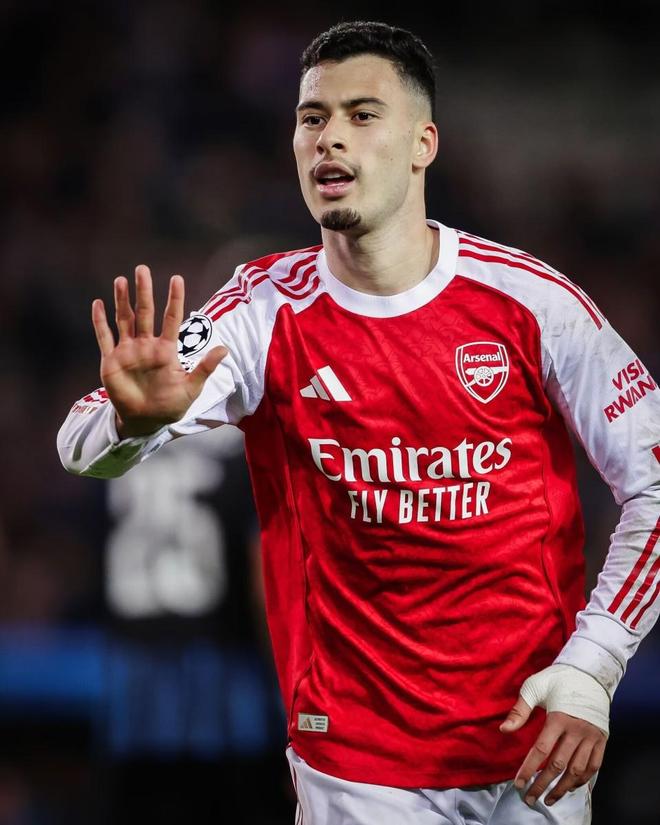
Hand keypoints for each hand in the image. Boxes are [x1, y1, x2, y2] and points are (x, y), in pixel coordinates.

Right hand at [92, 264, 226, 436]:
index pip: (171, 318)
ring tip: (121, 280)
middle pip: (145, 312)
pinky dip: (100, 321)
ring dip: (121, 300)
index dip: (174, 299)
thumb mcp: (191, 388)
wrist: (146, 421)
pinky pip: (104, 337)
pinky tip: (97, 304)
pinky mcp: (111, 360)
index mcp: (166, 349)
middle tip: (143, 269)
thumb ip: (205, 368)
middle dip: (143, 292)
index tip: (177, 278)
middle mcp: (146, 345)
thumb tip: (225, 349)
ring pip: (124, 319)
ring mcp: (128, 351)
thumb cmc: (170, 405)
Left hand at [500, 665, 607, 807]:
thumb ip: (520, 710)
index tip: (518, 783)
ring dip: (562, 788)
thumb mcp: (535, 687)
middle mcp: (577, 730)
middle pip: (559, 765)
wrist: (590, 673)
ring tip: (548, 798)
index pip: (542, 750)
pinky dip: (582, 780)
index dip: (529, 769)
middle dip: (542, 784)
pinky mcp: (602, 739)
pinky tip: (570, 786)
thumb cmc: (558, 679)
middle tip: (529, 797)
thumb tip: (504, 730)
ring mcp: (592, 737)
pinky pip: (594, 766)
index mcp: (559, 717)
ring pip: (577, 770)